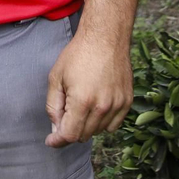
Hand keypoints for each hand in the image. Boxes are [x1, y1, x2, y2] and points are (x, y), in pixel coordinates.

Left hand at [44, 30, 133, 146]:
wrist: (105, 37)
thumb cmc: (78, 54)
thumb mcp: (56, 77)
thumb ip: (53, 106)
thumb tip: (56, 129)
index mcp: (82, 101)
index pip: (70, 135)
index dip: (58, 140)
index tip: (51, 140)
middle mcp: (102, 106)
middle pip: (83, 135)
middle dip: (70, 128)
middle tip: (65, 111)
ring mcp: (117, 105)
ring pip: (98, 131)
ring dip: (86, 124)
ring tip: (82, 102)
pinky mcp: (127, 101)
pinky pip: (113, 125)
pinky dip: (103, 122)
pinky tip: (96, 105)